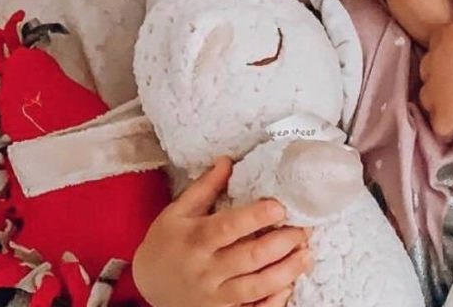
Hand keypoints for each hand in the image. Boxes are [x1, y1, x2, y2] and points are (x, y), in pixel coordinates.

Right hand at [132, 157, 312, 306]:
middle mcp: (205, 270)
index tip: (280, 206)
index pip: (229, 227)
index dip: (257, 216)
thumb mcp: (177, 212)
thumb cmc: (166, 244)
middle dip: (283, 242)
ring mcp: (214, 296)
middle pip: (250, 257)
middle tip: (303, 229)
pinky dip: (274, 301)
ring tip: (306, 254)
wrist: (146, 284)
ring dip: (287, 271)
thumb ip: (205, 187)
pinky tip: (289, 285)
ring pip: (257, 286)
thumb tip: (227, 160)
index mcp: (195, 239)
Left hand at [419, 0, 452, 140]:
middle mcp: (435, 61)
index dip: (451, 51)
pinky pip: (439, 125)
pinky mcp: (444, 115)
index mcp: (448, 35)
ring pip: (429, 97)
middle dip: (442, 75)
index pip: (439, 41)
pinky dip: (448, 128)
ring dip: (441, 101)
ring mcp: (437, 90)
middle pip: (429, 68)